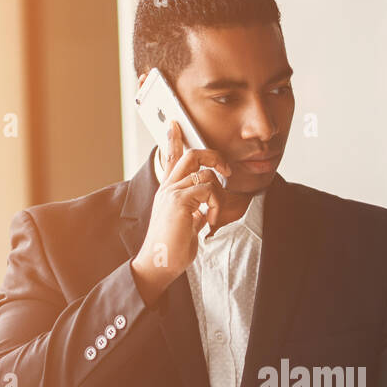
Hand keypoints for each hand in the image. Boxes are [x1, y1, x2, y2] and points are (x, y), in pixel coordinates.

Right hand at [130, 121, 231, 304]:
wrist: (159, 263)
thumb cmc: (172, 248)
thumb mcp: (185, 226)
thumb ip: (194, 214)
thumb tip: (204, 212)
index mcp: (168, 191)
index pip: (169, 159)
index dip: (172, 140)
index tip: (174, 123)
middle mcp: (168, 188)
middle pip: (192, 155)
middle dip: (214, 156)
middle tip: (227, 170)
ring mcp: (172, 193)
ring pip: (206, 173)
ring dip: (219, 194)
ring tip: (214, 215)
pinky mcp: (180, 201)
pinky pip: (209, 190)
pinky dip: (216, 204)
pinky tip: (210, 220)